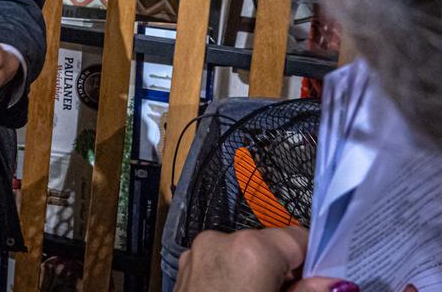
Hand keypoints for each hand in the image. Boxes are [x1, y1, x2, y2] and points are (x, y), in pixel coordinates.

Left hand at [175, 227, 354, 291]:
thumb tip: (336, 284)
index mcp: (249, 249)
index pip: (298, 238)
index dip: (316, 263)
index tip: (325, 282)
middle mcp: (219, 241)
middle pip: (271, 248)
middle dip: (287, 274)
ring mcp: (197, 254)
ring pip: (246, 257)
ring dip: (262, 279)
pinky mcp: (187, 270)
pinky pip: (223, 266)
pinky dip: (237, 282)